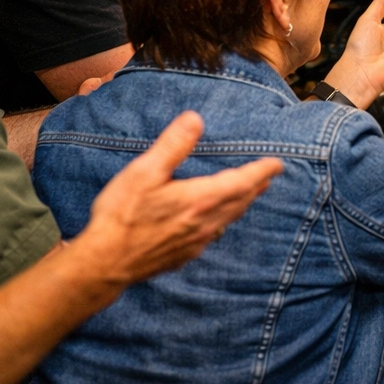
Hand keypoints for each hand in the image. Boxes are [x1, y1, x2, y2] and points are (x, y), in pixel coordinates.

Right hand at [70, 111, 281, 286]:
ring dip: (241, 204)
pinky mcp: (183, 255)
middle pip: (240, 202)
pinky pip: (212, 234)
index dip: (261, 171)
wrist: (105, 263)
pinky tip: (214, 222)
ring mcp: (195, 242)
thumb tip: (195, 119)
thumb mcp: (144, 172)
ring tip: (247, 194)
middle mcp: (204, 223)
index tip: (277, 164)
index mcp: (200, 200)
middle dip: (255, 186)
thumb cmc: (122, 215)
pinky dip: (222, 221)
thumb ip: (173, 145)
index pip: (242, 182)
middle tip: (267, 176)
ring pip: (228, 219)